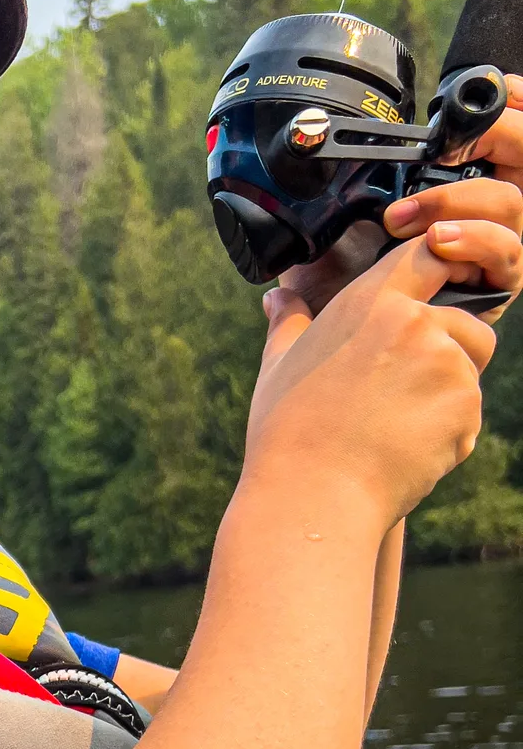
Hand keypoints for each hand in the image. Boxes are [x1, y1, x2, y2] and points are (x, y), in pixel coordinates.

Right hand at [245, 225, 509, 524]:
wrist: (312, 495)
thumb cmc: (287, 432)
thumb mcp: (279, 365)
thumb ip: (289, 322)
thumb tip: (278, 296)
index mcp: (370, 302)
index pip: (429, 253)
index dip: (444, 264)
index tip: (441, 289)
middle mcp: (416, 323)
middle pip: (466, 320)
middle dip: (450, 350)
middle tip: (398, 393)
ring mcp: (446, 364)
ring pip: (470, 368)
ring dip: (446, 393)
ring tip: (392, 426)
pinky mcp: (465, 407)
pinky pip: (469, 414)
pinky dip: (446, 433)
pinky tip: (401, 452)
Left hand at [272, 79, 522, 320]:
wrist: (331, 346)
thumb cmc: (336, 282)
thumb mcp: (334, 216)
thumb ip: (343, 182)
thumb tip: (319, 143)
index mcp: (459, 186)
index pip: (508, 136)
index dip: (514, 106)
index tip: (497, 90)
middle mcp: (485, 214)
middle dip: (504, 138)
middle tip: (453, 148)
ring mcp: (493, 251)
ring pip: (515, 204)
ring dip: (463, 199)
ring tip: (409, 217)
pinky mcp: (493, 290)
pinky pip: (507, 256)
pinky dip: (474, 242)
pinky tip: (439, 243)